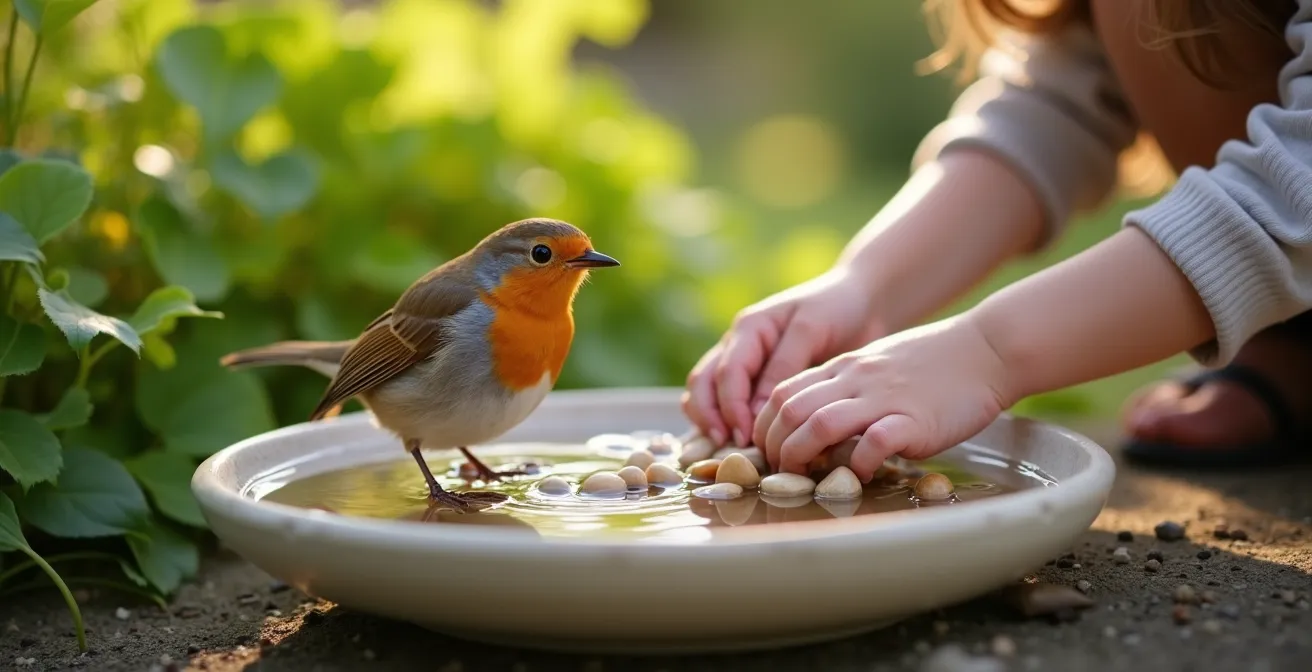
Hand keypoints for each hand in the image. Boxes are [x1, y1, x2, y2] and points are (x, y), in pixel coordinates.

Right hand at [682, 267, 886, 446]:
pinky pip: (727, 398)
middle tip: (733, 445)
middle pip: (704, 382)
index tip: (746, 436)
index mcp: (750, 328)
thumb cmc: (837, 309)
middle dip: (710, 416)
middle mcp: (738, 344)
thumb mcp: (810, 331)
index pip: (728, 372)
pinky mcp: (755, 375)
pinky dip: (725, 418)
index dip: (732, 407)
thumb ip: (783, 367)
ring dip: (711, 419)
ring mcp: (743, 360)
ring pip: (707, 391)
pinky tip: (740, 440)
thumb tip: (755, 413)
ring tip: (730, 445)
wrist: (859, 300)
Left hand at [751, 314, 1013, 479]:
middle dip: (774, 445)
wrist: (987, 349)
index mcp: (844, 368)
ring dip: (802, 454)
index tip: (768, 450)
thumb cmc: (936, 362)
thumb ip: (848, 388)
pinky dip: (857, 464)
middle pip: (789, 409)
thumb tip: (821, 422)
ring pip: (819, 423)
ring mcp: (882, 398)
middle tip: (780, 471)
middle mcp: (855, 380)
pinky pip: (872, 443)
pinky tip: (860, 476)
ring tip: (805, 477)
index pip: (783, 392)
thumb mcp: (877, 366)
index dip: (765, 424)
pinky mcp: (912, 419)